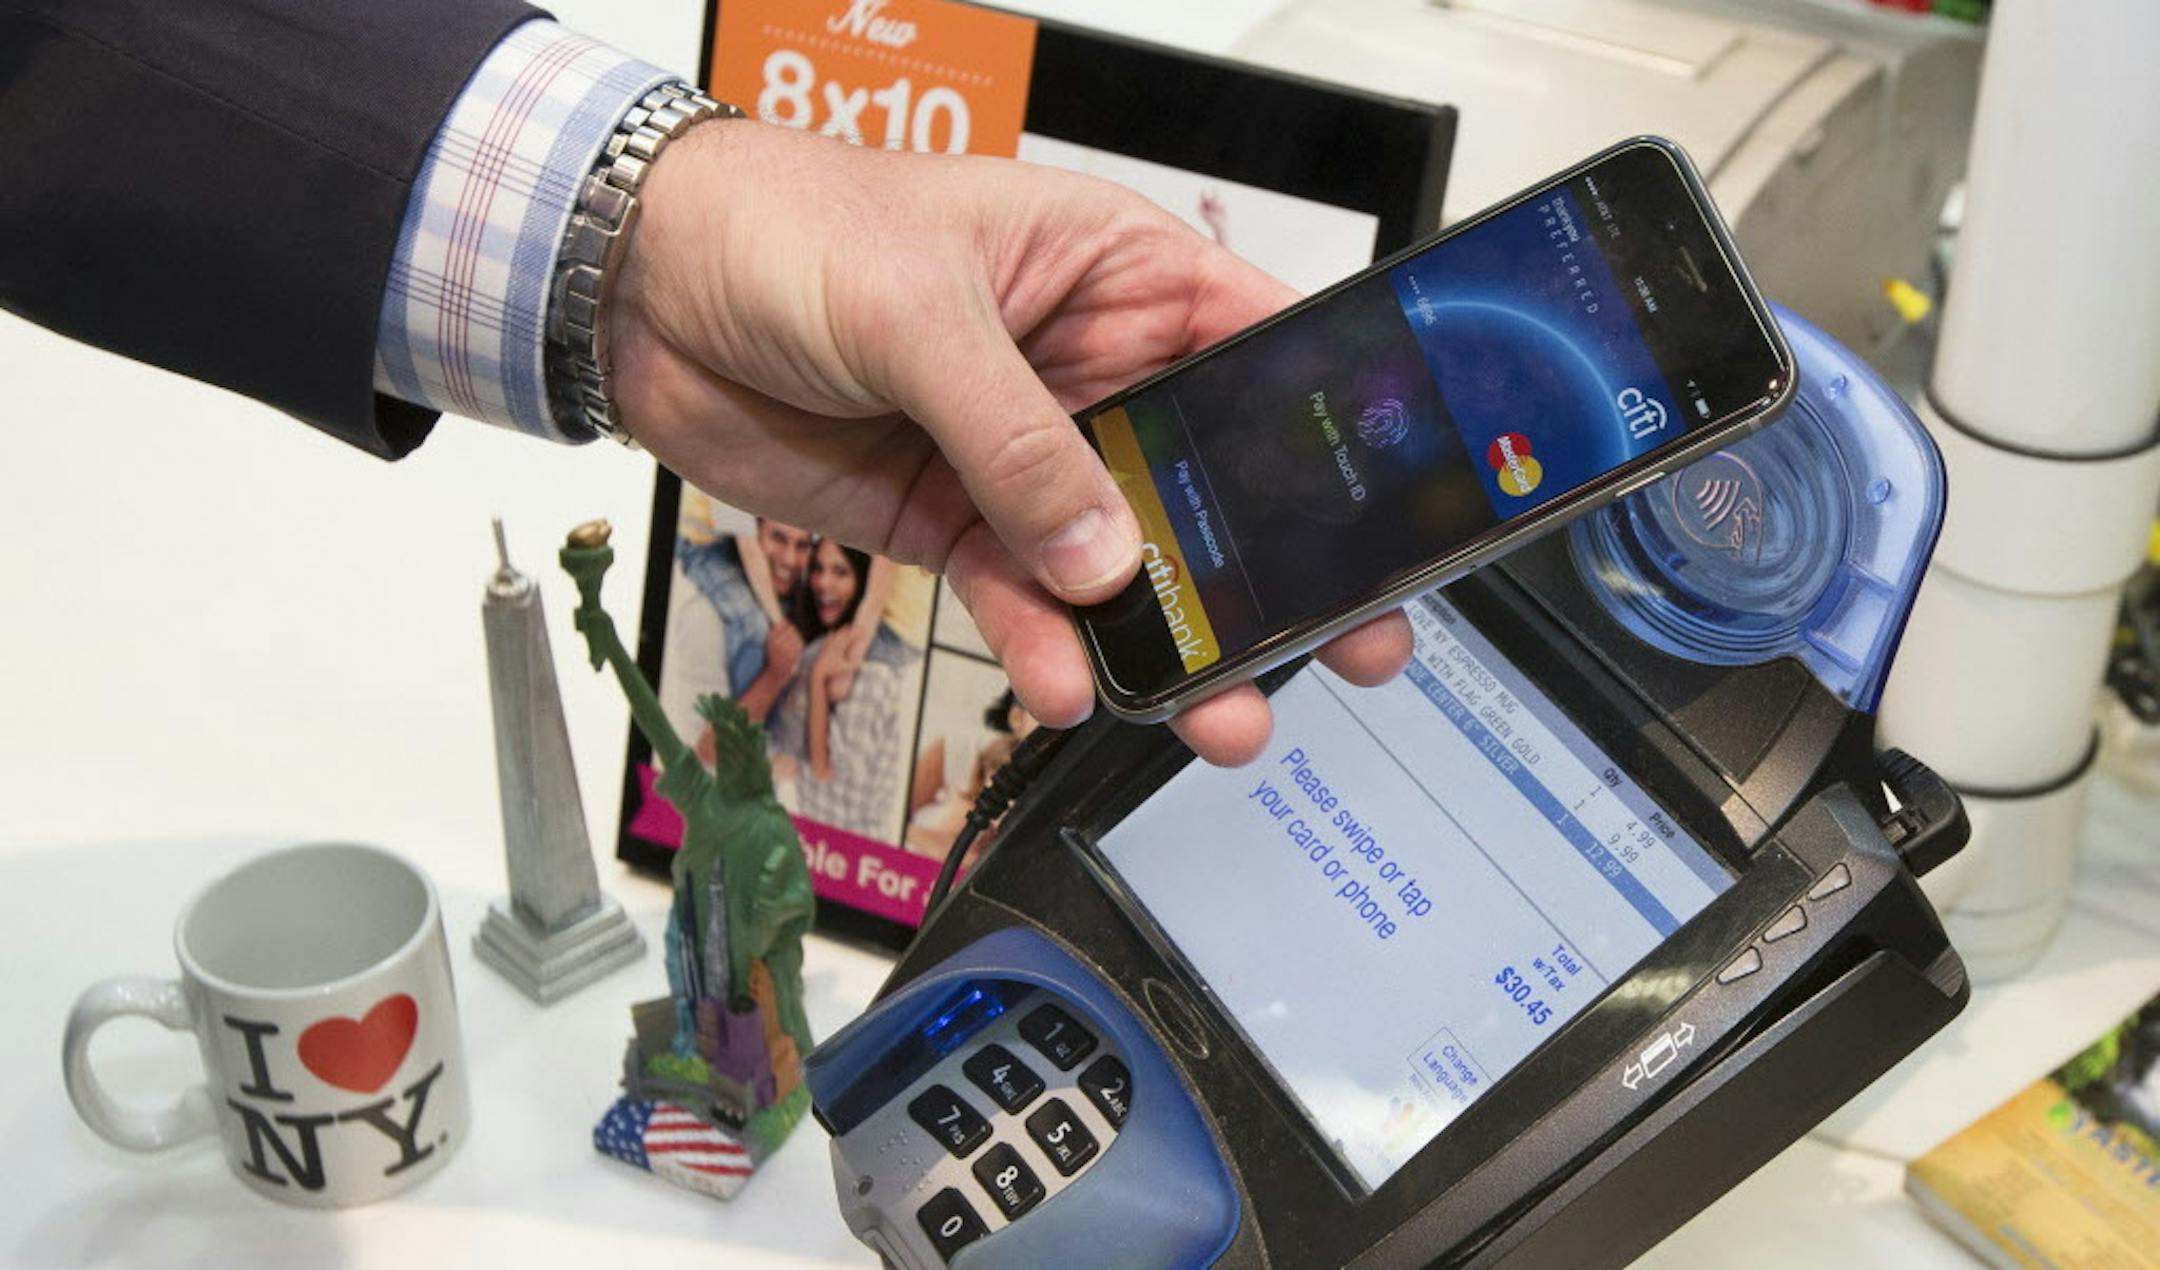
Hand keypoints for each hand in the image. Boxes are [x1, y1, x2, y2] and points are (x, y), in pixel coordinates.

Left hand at [611, 123, 1409, 764]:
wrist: (639, 291)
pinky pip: (1020, 599)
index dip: (1328, 433)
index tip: (1384, 517)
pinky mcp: (952, 521)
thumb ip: (1020, 441)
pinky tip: (1073, 687)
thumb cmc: (784, 227)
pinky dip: (1046, 649)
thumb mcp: (921, 312)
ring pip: (1121, 564)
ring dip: (1167, 642)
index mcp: (1118, 275)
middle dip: (1267, 572)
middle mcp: (1089, 369)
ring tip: (1220, 714)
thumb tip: (1105, 556)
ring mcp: (1021, 457)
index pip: (1259, 352)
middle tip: (1339, 649)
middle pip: (1208, 483)